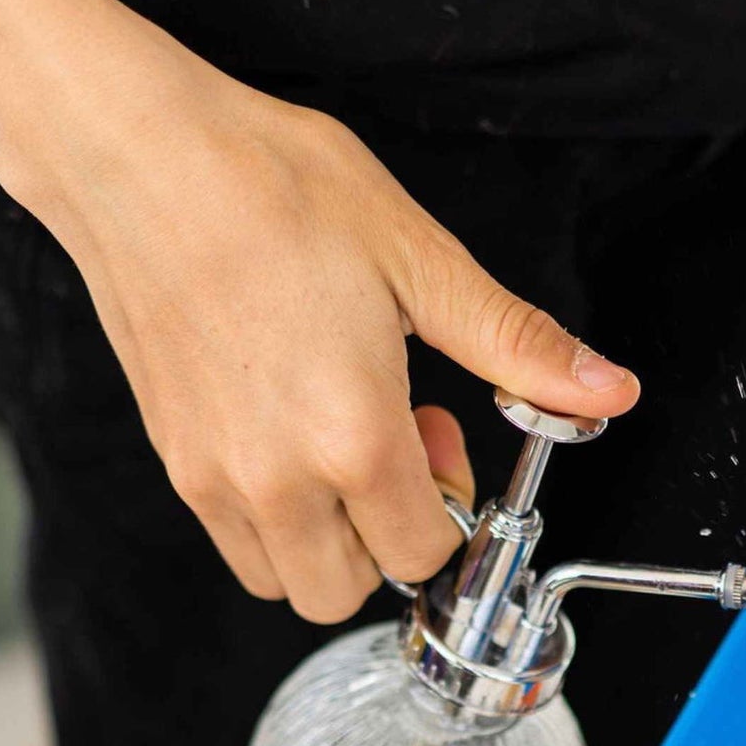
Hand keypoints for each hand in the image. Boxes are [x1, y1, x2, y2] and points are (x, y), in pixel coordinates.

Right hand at [23, 48, 637, 622]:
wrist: (136, 153)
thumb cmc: (271, 188)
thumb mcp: (420, 261)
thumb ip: (518, 347)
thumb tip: (609, 392)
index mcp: (351, 437)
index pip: (422, 554)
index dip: (452, 508)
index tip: (441, 432)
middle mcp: (275, 478)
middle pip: (349, 592)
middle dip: (390, 540)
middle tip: (395, 445)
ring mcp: (211, 475)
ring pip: (285, 581)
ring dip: (330, 541)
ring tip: (338, 441)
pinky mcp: (171, 459)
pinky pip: (234, 542)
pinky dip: (275, 522)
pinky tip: (288, 433)